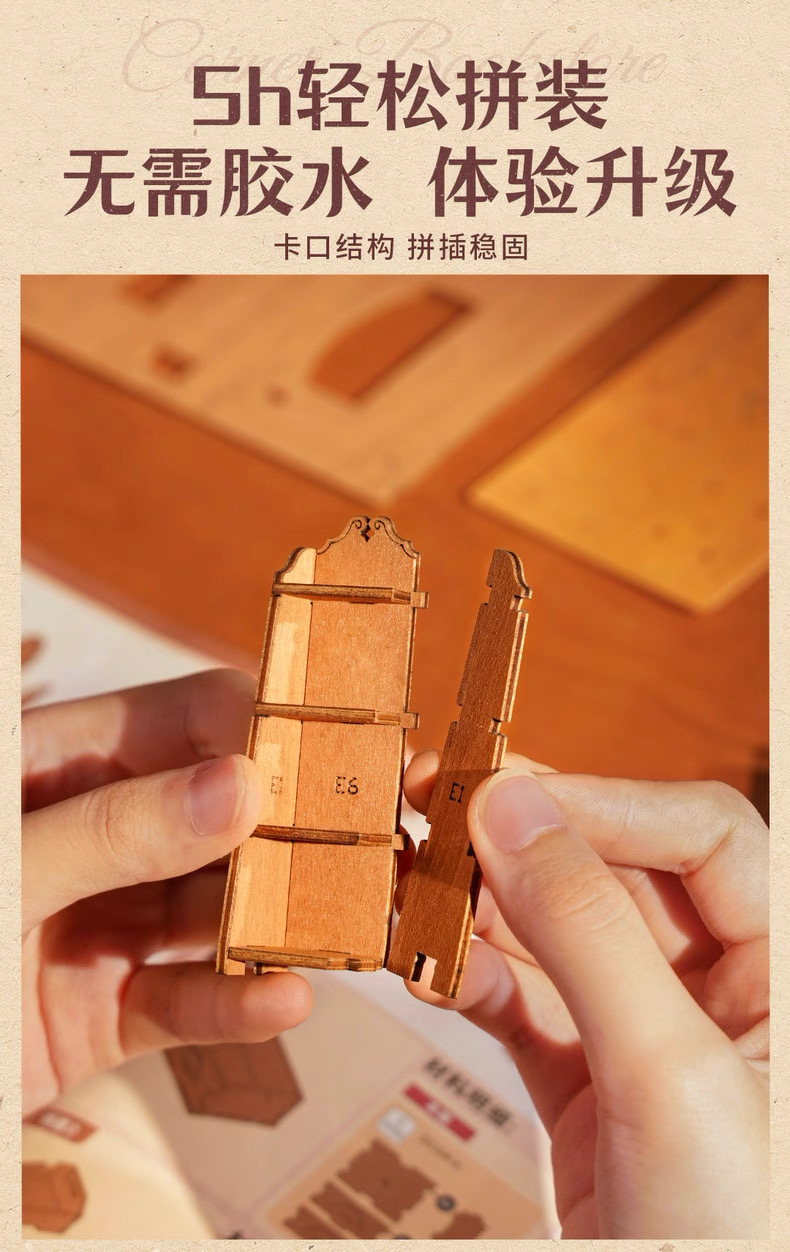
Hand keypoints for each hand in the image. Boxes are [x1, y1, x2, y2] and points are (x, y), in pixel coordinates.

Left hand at [22, 669, 312, 1116]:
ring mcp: (97, 924)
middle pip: (216, 817)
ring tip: (347, 929)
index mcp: (53, 767)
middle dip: (292, 833)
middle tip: (374, 845)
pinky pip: (182, 1003)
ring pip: (212, 911)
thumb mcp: (2, 872)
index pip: (182, 719)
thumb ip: (115, 830)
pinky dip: (232, 1007)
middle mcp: (88, 836)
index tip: (345, 743)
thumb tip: (242, 784)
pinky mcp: (101, 1012)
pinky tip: (284, 1004)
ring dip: (276, 923)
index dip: (264, 723)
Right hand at [402, 752, 767, 1238]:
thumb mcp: (669, 1076)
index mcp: (782, 971)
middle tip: (434, 809)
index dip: (610, 800)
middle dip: (526, 841)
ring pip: (555, 928)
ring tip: (406, 886)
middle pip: (616, 869)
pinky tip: (426, 963)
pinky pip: (521, 997)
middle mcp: (719, 988)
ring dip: (479, 906)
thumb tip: (515, 808)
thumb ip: (591, 932)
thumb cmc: (734, 1237)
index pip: (704, 836)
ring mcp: (644, 1032)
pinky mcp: (585, 1078)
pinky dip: (468, 975)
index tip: (510, 794)